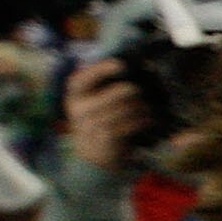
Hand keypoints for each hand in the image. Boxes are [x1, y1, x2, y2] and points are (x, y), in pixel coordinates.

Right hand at [62, 58, 153, 173]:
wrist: (92, 157)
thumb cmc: (97, 121)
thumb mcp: (90, 102)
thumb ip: (101, 85)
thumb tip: (126, 64)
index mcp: (74, 95)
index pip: (84, 77)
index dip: (103, 69)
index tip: (122, 65)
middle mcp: (81, 108)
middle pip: (121, 92)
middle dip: (136, 92)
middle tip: (141, 94)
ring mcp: (93, 124)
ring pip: (130, 107)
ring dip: (143, 108)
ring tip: (146, 109)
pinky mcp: (108, 138)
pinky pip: (133, 122)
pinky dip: (144, 120)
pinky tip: (147, 120)